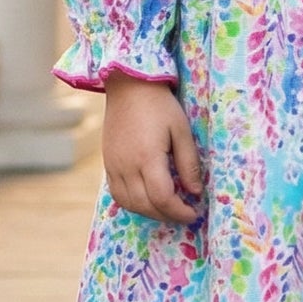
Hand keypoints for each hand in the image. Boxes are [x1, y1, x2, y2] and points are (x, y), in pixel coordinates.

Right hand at [101, 75, 203, 223]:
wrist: (128, 86)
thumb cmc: (160, 105)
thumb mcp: (182, 131)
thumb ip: (188, 163)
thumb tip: (195, 192)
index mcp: (147, 157)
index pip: (162, 198)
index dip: (179, 211)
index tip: (193, 213)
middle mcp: (126, 165)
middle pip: (145, 205)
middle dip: (167, 215)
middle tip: (184, 214)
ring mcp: (113, 166)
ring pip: (129, 203)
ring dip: (149, 212)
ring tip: (168, 209)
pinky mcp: (107, 163)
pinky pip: (117, 193)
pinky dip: (133, 203)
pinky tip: (148, 199)